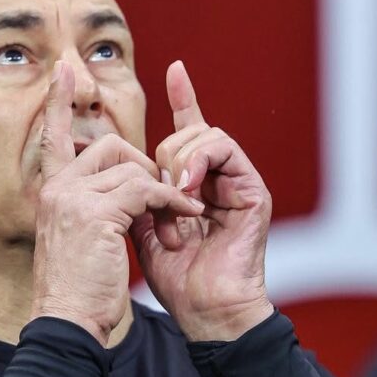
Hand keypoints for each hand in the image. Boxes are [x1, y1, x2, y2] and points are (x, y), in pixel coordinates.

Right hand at [32, 61, 204, 346]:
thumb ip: (93, 207)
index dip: (58, 105)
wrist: (70, 325)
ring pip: (131, 167)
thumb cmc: (80, 290)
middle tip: (164, 200)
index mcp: (52, 194)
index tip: (63, 72)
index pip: (53, 138)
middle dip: (144, 167)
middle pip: (108, 146)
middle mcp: (57, 189)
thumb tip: (123, 188)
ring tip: (178, 223)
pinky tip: (183, 221)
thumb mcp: (80, 241)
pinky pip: (145, 188)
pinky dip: (171, 202)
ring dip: (164, 193)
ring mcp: (72, 197)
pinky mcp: (94, 212)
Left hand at [131, 61, 273, 341]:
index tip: (176, 68)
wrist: (203, 308)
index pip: (187, 132)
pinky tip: (186, 187)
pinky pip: (223, 148)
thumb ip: (139, 190)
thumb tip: (124, 160)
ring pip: (203, 134)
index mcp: (193, 183)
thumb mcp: (143, 225)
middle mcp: (217, 178)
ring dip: (178, 160)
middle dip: (163, 155)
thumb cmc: (174, 275)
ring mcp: (236, 181)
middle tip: (156, 194)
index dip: (182, 99)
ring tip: (173, 197)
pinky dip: (199, 161)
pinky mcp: (252, 188)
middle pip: (186, 132)